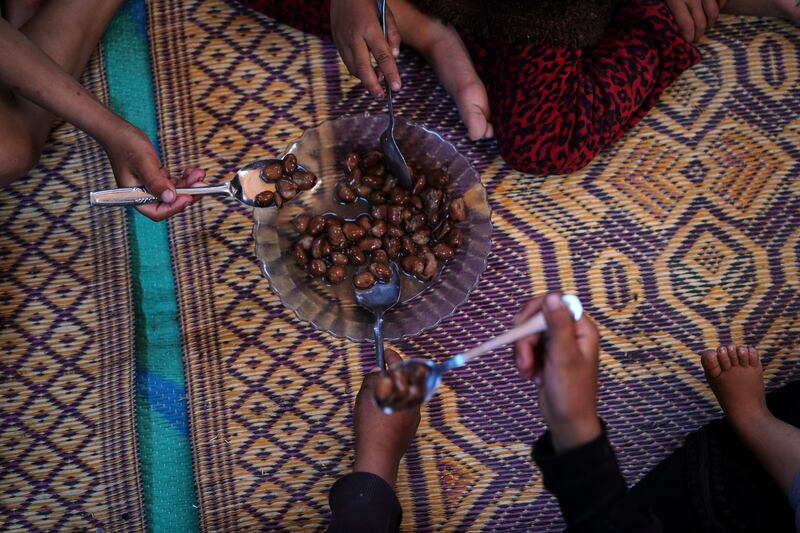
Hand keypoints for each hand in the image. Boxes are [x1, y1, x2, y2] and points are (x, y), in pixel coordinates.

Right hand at [101, 124, 205, 220]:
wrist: (119, 131)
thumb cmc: (126, 145)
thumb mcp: (143, 163)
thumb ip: (156, 182)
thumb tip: (170, 198)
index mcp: (135, 196)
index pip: (156, 212)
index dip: (173, 208)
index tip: (187, 197)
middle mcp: (143, 194)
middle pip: (169, 203)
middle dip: (186, 194)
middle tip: (201, 185)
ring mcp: (151, 186)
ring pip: (175, 192)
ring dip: (189, 185)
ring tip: (199, 174)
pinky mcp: (157, 178)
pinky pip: (174, 183)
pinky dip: (184, 178)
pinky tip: (193, 171)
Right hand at [331, 0, 401, 96]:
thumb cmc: (369, 1)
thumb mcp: (386, 13)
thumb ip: (392, 35)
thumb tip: (395, 58)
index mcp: (369, 27)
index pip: (382, 56)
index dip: (390, 73)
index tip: (396, 87)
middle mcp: (353, 36)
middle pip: (363, 68)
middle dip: (373, 85)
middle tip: (381, 96)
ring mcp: (342, 40)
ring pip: (353, 68)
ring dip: (365, 79)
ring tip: (377, 84)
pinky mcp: (336, 42)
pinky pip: (347, 62)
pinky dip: (357, 70)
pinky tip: (366, 72)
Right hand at [353, 349, 419, 487]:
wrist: (379, 456)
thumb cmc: (371, 426)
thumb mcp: (365, 398)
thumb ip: (372, 380)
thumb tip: (378, 372)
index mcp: (405, 390)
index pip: (401, 366)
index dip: (392, 357)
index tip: (386, 352)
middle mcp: (415, 400)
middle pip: (408, 379)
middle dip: (395, 373)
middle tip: (383, 370)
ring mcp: (415, 413)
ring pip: (407, 394)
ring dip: (396, 388)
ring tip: (380, 390)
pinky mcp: (413, 425)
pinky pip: (406, 407)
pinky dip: (397, 402)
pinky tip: (384, 408)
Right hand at [514, 293, 601, 452]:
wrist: (566, 422)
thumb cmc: (571, 392)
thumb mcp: (564, 356)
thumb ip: (558, 325)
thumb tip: (553, 296)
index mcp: (581, 328)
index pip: (555, 302)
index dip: (535, 311)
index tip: (521, 325)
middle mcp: (570, 332)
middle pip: (537, 317)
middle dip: (525, 338)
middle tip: (523, 358)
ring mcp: (557, 343)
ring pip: (528, 333)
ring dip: (522, 352)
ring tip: (528, 372)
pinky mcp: (545, 354)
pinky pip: (526, 346)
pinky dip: (523, 360)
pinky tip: (531, 375)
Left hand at [665, 0, 723, 41]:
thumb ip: (667, 11)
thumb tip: (668, 31)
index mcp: (676, 0)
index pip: (686, 26)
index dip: (688, 37)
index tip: (687, 42)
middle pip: (701, 23)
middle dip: (698, 34)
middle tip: (695, 38)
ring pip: (713, 14)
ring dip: (709, 23)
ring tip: (705, 26)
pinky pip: (722, 1)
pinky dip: (719, 7)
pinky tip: (711, 11)